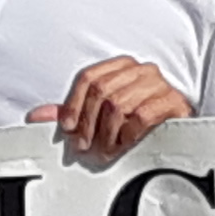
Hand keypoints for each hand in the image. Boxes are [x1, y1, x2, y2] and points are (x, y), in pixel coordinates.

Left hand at [39, 58, 193, 166]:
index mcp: (121, 66)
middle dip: (89, 123)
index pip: (89, 78)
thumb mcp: (99, 116)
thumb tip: (36, 116)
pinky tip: (124, 144)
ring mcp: (160, 84)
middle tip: (85, 146)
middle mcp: (141, 70)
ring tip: (105, 149)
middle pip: (102, 91)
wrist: (178, 133)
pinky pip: (142, 115)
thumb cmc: (136, 122)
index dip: (74, 105)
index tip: (68, 128)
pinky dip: (128, 134)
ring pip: (120, 104)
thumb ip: (70, 113)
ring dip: (108, 133)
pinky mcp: (174, 102)